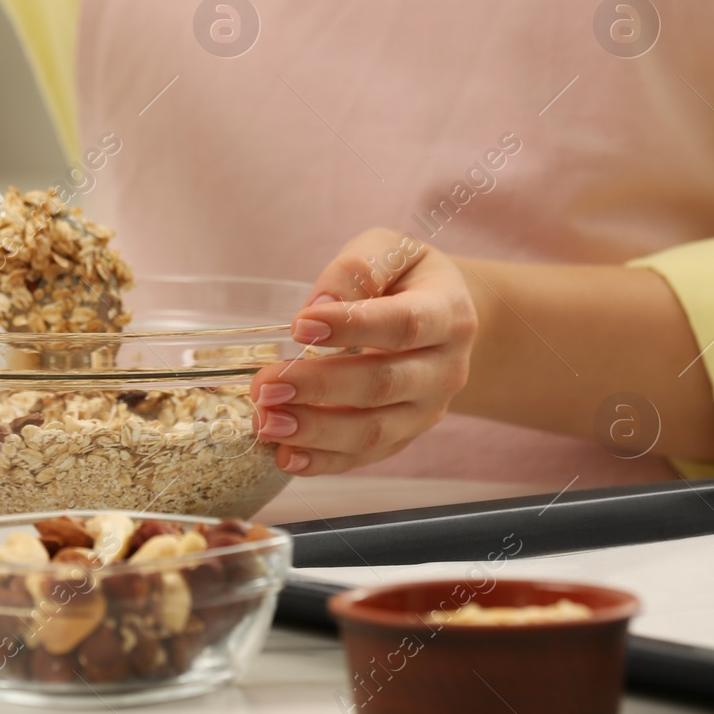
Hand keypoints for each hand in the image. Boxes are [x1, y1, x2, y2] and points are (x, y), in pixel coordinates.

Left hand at [250, 228, 477, 475]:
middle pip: (383, 385)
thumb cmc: (406, 279)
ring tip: (267, 423)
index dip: (351, 326)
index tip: (299, 326)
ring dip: (316, 431)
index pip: (403, 325)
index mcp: (448, 314)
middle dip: (320, 387)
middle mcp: (445, 369)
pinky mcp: (404, 437)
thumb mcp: (391, 251)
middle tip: (266, 384)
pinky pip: (365, 457)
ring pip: (374, 431)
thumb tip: (320, 304)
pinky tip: (285, 457)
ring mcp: (427, 410)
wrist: (441, 321)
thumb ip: (359, 268)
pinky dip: (324, 462)